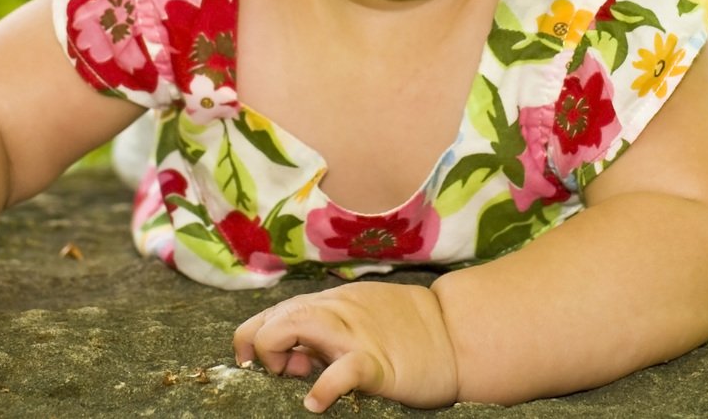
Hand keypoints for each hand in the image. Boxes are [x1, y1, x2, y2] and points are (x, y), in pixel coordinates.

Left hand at [233, 281, 459, 411]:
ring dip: (277, 351)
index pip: (274, 312)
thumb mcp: (357, 324)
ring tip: (289, 377)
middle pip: (278, 316)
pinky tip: (316, 402)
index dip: (251, 336)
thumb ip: (321, 337)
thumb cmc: (405, 331)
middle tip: (276, 372)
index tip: (253, 362)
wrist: (455, 333)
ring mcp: (355, 335)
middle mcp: (337, 312)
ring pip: (299, 326)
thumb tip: (290, 360)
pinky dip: (323, 387)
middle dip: (258, 344)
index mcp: (330, 304)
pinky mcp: (376, 363)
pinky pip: (342, 371)